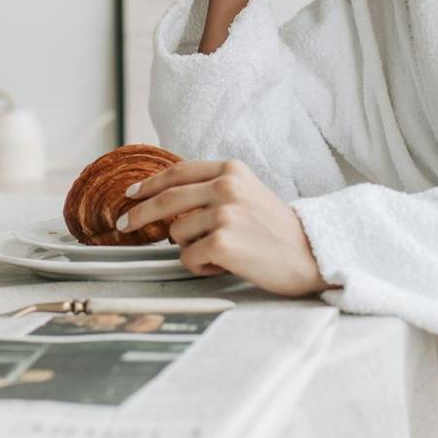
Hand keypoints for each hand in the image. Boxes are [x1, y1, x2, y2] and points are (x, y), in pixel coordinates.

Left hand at [120, 158, 336, 296]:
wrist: (311, 253)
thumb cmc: (279, 229)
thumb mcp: (249, 192)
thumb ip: (214, 189)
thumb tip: (169, 200)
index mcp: (232, 170)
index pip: (178, 172)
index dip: (149, 184)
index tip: (131, 194)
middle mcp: (227, 187)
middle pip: (166, 200)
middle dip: (140, 214)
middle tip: (126, 225)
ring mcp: (224, 214)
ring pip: (176, 234)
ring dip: (191, 249)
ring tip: (222, 252)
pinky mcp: (222, 242)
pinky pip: (188, 258)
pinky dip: (202, 267)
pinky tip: (227, 264)